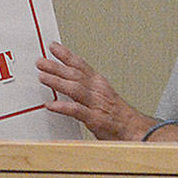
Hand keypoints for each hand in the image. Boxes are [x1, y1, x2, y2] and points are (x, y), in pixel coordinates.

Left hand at [36, 41, 167, 140]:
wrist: (137, 131)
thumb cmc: (118, 116)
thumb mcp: (103, 96)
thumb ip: (86, 88)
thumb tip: (68, 81)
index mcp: (99, 83)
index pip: (81, 65)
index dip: (66, 55)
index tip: (53, 47)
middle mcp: (98, 90)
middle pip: (75, 74)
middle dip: (56, 67)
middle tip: (40, 62)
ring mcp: (97, 104)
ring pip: (75, 88)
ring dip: (58, 82)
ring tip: (42, 77)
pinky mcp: (96, 119)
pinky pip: (77, 110)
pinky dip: (63, 107)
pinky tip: (51, 105)